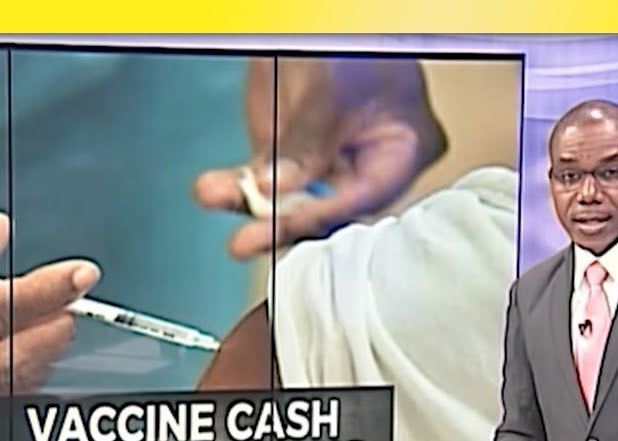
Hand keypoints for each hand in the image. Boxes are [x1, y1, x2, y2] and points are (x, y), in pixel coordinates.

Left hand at [193, 57, 446, 258]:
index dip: (322, 214)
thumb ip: (307, 141)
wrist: (314, 23)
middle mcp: (365, 167)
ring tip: (215, 196)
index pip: (363, 196)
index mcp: (403, 150)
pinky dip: (236, 186)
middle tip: (247, 240)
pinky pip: (262, 182)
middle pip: (325, 211)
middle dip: (279, 222)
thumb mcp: (334, 88)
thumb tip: (277, 186)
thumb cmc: (353, 43)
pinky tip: (214, 189)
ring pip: (287, 202)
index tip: (286, 224)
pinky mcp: (288, 157)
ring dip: (248, 205)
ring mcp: (325, 164)